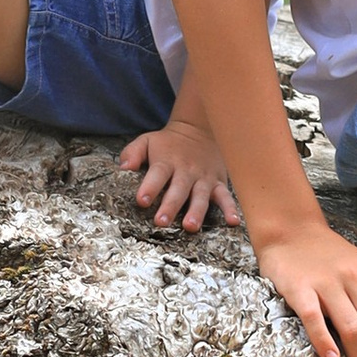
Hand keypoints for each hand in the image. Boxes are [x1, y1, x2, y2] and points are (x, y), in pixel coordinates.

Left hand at [118, 119, 238, 234]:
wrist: (199, 130)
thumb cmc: (168, 143)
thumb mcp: (147, 141)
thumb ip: (132, 153)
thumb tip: (123, 168)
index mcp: (166, 161)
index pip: (157, 174)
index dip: (150, 187)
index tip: (142, 200)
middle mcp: (186, 170)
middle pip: (178, 189)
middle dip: (170, 205)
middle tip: (161, 222)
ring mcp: (203, 178)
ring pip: (200, 196)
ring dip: (196, 211)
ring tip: (190, 226)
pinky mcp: (218, 183)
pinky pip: (225, 196)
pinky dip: (230, 208)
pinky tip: (233, 222)